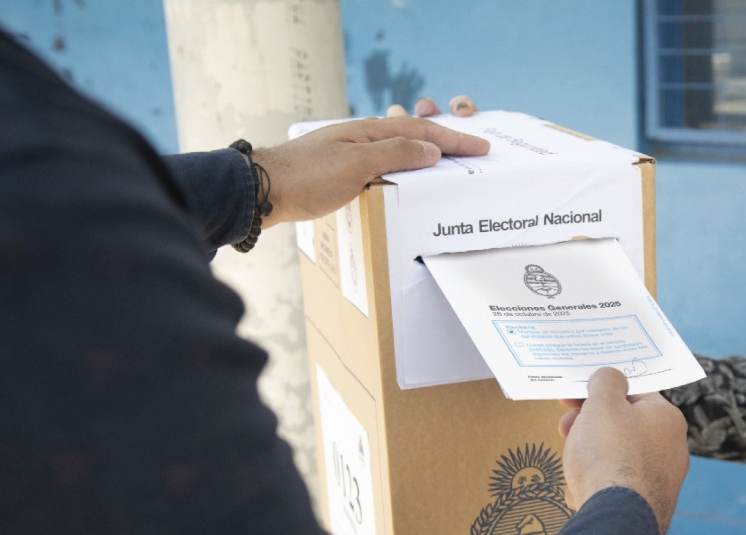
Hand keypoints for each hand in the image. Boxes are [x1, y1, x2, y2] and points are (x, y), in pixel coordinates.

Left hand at [251, 96, 487, 226]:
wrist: (264, 191)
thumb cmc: (306, 178)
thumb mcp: (356, 166)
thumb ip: (395, 155)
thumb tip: (431, 150)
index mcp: (370, 132)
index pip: (422, 132)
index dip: (454, 139)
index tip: (481, 147)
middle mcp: (364, 137)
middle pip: (414, 133)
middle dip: (445, 138)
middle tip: (470, 146)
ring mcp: (353, 152)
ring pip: (400, 146)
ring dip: (426, 149)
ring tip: (445, 156)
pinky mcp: (343, 170)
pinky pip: (385, 162)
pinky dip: (406, 164)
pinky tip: (405, 175)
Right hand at [558, 368, 688, 534]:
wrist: (616, 520)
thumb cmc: (610, 455)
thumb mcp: (602, 404)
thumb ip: (605, 382)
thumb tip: (609, 377)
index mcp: (666, 418)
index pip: (633, 393)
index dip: (600, 391)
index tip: (573, 396)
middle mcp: (671, 449)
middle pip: (623, 427)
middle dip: (589, 426)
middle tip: (565, 429)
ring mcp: (661, 480)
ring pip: (617, 458)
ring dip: (590, 458)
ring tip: (573, 467)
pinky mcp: (647, 507)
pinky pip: (616, 488)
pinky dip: (597, 487)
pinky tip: (582, 493)